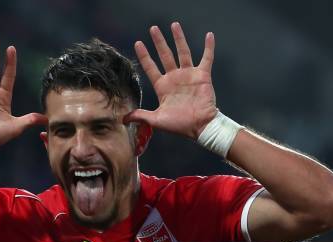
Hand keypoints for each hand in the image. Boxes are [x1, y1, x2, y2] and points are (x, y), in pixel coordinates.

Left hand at [125, 22, 217, 139]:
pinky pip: (207, 58)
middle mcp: (174, 78)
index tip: (138, 43)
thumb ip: (140, 116)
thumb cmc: (179, 125)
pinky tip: (209, 35)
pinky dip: (209, 47)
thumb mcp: (156, 120)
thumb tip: (123, 119)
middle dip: (159, 42)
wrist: (199, 127)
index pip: (150, 68)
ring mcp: (188, 75)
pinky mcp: (202, 76)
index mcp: (162, 86)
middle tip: (153, 29)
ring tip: (174, 25)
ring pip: (183, 52)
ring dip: (179, 38)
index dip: (144, 56)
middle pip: (165, 55)